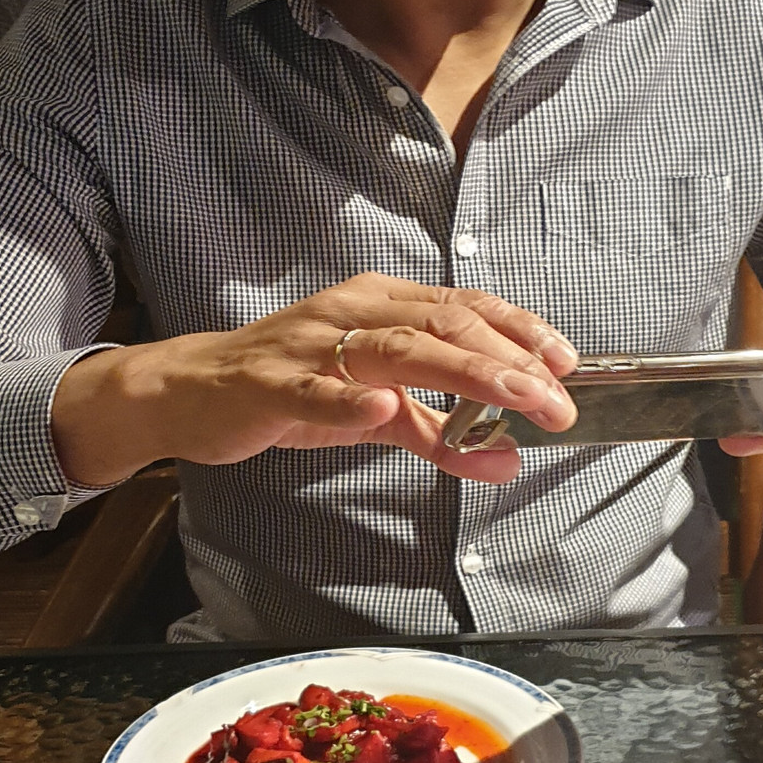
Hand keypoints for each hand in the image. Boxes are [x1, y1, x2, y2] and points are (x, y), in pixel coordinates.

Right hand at [53, 273, 578, 485]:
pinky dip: (348, 400)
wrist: (196, 389)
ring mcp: (310, 345)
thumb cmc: (292, 386)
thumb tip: (506, 458)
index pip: (465, 307)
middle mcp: (352, 311)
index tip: (567, 361)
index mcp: (381, 305)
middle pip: (443, 325)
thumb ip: (440, 433)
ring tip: (511, 398)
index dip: (520, 330)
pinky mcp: (270, 382)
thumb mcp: (374, 408)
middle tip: (556, 400)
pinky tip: (382, 409)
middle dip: (508, 361)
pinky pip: (313, 390)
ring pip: (394, 349)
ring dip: (460, 374)